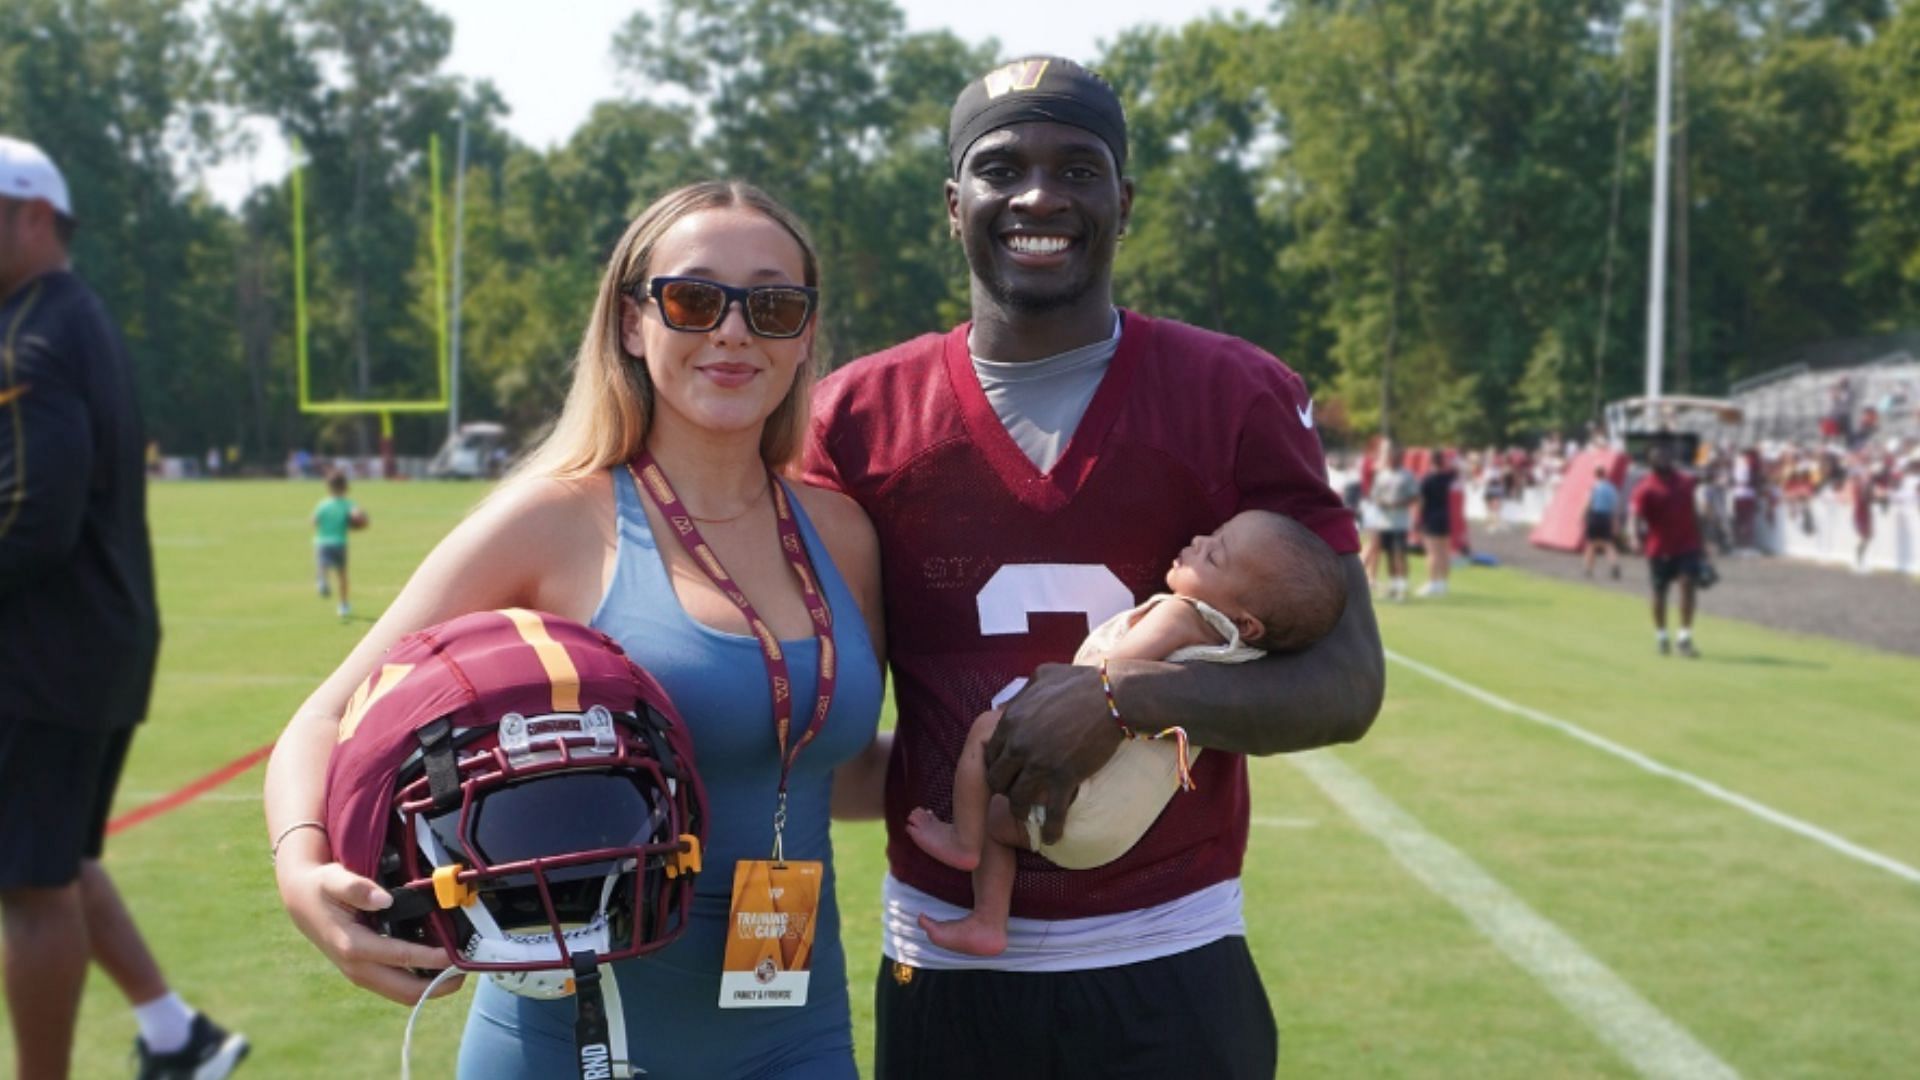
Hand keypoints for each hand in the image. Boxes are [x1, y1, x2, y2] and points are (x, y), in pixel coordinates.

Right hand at [277, 858, 461, 1004]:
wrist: (301, 899)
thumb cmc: (320, 888)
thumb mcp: (333, 879)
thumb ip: (357, 887)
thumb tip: (385, 899)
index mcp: (353, 945)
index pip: (402, 958)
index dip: (432, 959)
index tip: (456, 955)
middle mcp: (357, 967)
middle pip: (405, 991)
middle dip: (439, 985)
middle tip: (465, 970)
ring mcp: (361, 973)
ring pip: (402, 993)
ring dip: (431, 987)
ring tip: (457, 970)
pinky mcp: (365, 972)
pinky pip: (396, 986)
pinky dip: (419, 980)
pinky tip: (437, 966)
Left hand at [982, 663, 1124, 844]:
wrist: (1114, 697)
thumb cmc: (1081, 682)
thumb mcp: (1043, 676)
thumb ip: (1022, 692)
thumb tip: (1010, 703)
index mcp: (1011, 721)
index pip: (990, 753)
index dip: (996, 766)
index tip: (1006, 773)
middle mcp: (1019, 744)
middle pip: (997, 780)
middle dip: (1003, 789)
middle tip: (1014, 792)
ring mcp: (1040, 764)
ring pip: (1017, 800)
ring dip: (1020, 812)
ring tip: (1027, 816)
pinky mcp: (1065, 777)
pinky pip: (1053, 812)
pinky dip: (1050, 830)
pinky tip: (1051, 838)